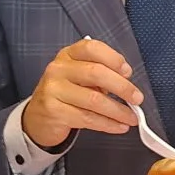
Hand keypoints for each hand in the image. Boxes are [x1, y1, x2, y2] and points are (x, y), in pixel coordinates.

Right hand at [21, 39, 139, 148]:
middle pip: (96, 73)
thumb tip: (128, 86)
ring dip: (118, 111)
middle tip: (137, 99)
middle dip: (122, 87)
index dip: (113, 58)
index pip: (92, 48)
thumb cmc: (66, 93)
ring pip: (94, 100)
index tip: (128, 72)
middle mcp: (59, 69)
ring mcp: (54, 90)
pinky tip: (119, 126)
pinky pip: (88, 118)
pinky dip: (108, 124)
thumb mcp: (80, 77)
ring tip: (132, 118)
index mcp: (68, 55)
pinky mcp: (54, 111)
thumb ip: (101, 75)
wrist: (38, 116)